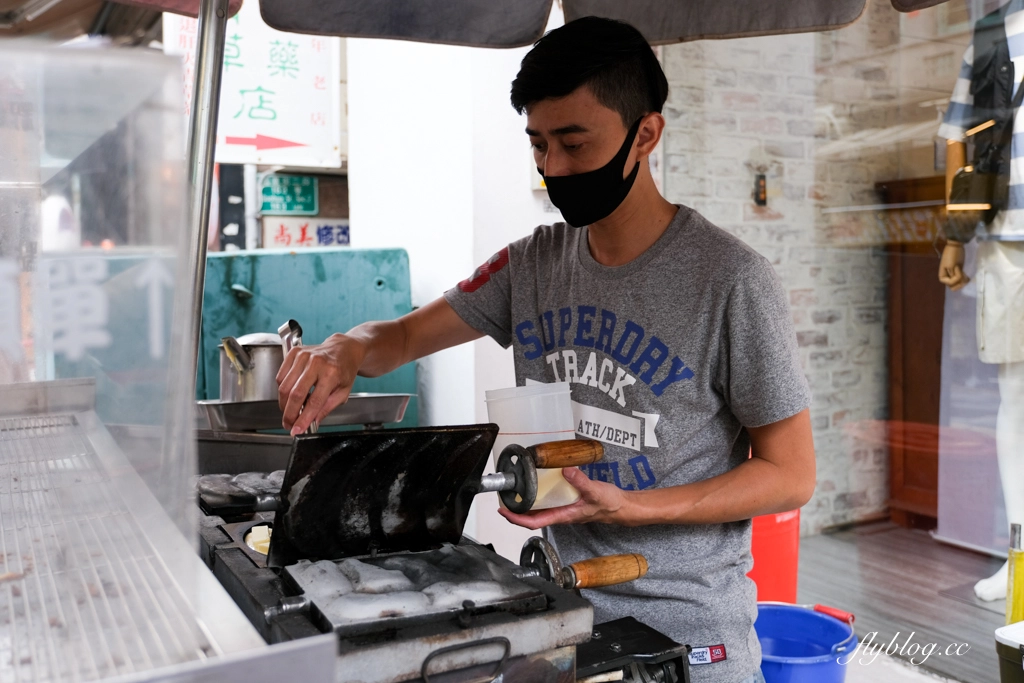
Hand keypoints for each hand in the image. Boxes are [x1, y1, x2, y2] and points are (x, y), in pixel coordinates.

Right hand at [276, 333, 364, 434]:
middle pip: (295, 394)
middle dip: (289, 414)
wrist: (343, 349)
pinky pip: (280, 376)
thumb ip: (327, 408)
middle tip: (289, 424)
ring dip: (284, 404)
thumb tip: (312, 422)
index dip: (303, 419)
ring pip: (284, 386)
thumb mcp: (343, 392)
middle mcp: (316, 363)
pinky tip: (290, 395)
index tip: (297, 430)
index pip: (314, 402)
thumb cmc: (344, 370)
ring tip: (290, 411)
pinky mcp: (294, 353)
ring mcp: (303, 356)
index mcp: (331, 373)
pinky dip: (282, 389)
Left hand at [497, 467, 630, 528]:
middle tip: (503, 498)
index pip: (533, 522)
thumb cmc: (609, 504)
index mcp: (563, 516)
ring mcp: (563, 509)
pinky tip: (535, 485)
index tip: (503, 511)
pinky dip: (538, 495)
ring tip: (514, 492)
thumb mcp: (595, 491)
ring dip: (525, 504)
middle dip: (515, 511)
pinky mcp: (567, 503)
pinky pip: (548, 502)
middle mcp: (560, 514)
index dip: (516, 519)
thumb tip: (566, 471)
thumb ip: (580, 481)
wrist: (620, 506)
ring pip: (539, 510)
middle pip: (531, 518)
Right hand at [938, 241, 969, 290]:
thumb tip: (958, 281)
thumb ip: (954, 276)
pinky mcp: (958, 273)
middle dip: (959, 283)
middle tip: (964, 276)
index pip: (949, 283)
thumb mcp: (952, 266)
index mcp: (942, 276)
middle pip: (953, 286)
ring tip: (966, 276)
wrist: (956, 247)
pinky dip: (964, 280)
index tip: (957, 268)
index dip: (955, 279)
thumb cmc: (952, 256)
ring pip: (957, 284)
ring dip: (963, 282)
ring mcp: (953, 275)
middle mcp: (947, 277)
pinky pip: (961, 280)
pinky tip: (967, 276)